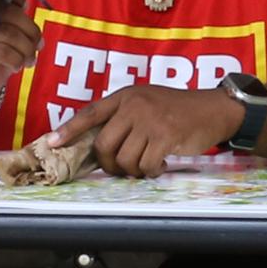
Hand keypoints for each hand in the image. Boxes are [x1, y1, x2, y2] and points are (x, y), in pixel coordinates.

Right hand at [0, 0, 39, 111]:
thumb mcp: (6, 33)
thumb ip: (14, 16)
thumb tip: (26, 2)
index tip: (27, 14)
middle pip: (10, 13)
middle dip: (31, 31)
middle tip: (38, 46)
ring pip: (9, 34)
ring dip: (27, 50)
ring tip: (29, 60)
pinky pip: (4, 52)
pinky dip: (17, 60)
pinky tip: (16, 66)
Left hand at [46, 86, 242, 177]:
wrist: (215, 109)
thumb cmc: (181, 109)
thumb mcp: (149, 102)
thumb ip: (126, 117)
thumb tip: (103, 147)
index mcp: (127, 96)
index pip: (90, 113)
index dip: (69, 129)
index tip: (51, 143)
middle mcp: (134, 105)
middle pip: (103, 144)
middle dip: (109, 164)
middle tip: (121, 169)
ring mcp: (150, 119)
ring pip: (124, 158)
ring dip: (133, 170)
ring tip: (147, 166)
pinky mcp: (165, 134)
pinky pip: (146, 164)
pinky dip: (151, 171)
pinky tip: (161, 166)